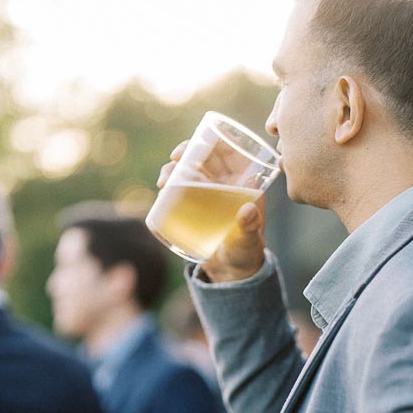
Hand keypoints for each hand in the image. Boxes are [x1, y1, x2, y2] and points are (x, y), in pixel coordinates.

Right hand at [159, 143, 266, 282]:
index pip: (230, 151)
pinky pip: (179, 189)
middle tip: (174, 161)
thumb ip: (250, 227)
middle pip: (204, 157)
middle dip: (186, 152)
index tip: (197, 144)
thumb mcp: (248, 240)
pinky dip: (169, 186)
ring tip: (163, 181)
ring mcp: (208, 194)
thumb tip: (247, 211)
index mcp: (244, 182)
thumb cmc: (246, 252)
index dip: (214, 141)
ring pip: (188, 171)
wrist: (231, 271)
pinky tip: (162, 190)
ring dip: (173, 169)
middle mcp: (225, 183)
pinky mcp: (194, 206)